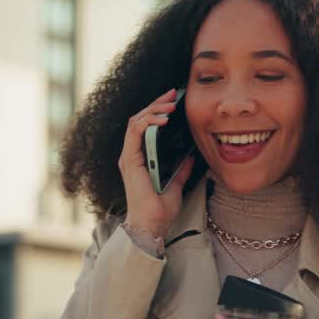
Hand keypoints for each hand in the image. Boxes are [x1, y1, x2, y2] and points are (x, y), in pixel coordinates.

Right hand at [117, 88, 195, 236]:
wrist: (152, 225)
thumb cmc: (160, 210)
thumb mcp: (176, 185)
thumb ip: (181, 170)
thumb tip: (190, 157)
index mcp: (139, 159)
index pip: (145, 126)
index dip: (158, 110)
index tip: (174, 100)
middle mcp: (131, 155)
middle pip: (140, 119)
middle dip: (157, 103)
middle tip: (173, 94)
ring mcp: (128, 157)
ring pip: (136, 121)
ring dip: (154, 109)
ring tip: (171, 103)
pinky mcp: (129, 160)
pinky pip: (136, 132)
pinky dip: (149, 121)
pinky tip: (164, 118)